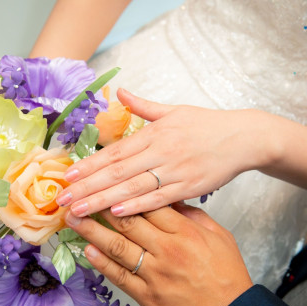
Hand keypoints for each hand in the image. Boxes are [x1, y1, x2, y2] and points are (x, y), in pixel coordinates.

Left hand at [56, 88, 274, 216]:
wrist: (243, 137)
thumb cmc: (207, 125)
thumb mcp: (174, 110)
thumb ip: (144, 106)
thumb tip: (121, 92)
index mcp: (154, 133)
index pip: (114, 152)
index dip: (89, 164)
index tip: (67, 175)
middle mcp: (160, 151)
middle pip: (117, 172)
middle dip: (87, 186)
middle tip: (63, 199)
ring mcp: (174, 170)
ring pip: (132, 187)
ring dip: (103, 200)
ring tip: (80, 210)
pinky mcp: (189, 186)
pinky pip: (159, 198)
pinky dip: (137, 206)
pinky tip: (116, 212)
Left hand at [64, 202, 252, 305]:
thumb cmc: (227, 274)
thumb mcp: (219, 236)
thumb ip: (193, 215)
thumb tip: (170, 198)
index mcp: (185, 232)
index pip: (148, 204)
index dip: (124, 191)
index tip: (106, 181)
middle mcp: (167, 250)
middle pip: (127, 222)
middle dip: (99, 207)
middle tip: (79, 196)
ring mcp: (154, 274)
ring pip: (118, 247)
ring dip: (92, 232)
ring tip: (73, 219)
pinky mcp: (147, 296)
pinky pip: (119, 276)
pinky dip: (102, 263)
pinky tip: (87, 251)